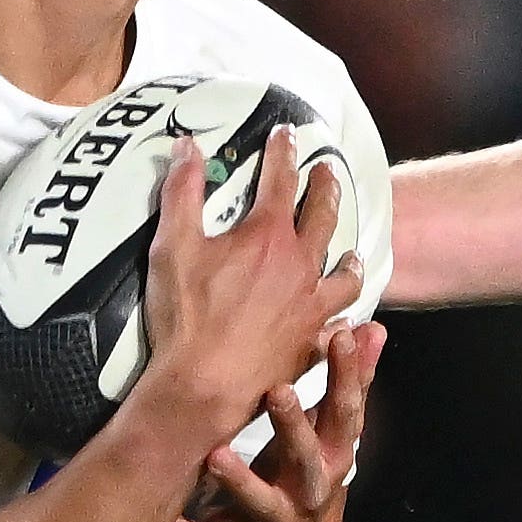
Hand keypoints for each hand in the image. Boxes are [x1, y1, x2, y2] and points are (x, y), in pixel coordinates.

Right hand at [127, 121, 362, 457]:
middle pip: (323, 216)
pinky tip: (344, 317)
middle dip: (326, 187)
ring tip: (350, 250)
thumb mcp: (172, 245)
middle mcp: (300, 266)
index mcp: (267, 236)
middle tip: (327, 172)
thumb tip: (187, 146)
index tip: (287, 134)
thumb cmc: (186, 318)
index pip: (281, 179)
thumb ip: (181, 190)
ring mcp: (312, 306)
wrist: (204, 387)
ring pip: (344, 273)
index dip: (283, 151)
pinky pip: (339, 322)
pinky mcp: (312, 342)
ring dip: (348, 255)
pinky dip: (345, 315)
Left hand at [173, 311, 375, 521]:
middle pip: (308, 458)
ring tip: (217, 455)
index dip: (347, 376)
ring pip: (262, 502)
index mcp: (333, 456)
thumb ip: (350, 384)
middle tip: (277, 391)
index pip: (346, 413)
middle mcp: (311, 490)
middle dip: (294, 427)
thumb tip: (374, 328)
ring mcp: (277, 521)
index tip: (339, 334)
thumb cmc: (303, 476)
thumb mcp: (328, 434)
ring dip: (242, 481)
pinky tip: (172, 521)